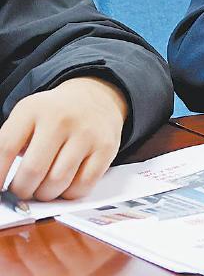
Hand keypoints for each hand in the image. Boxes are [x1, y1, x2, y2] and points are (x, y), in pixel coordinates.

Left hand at [0, 76, 128, 200]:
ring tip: (43, 188)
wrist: (96, 96)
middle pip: (33, 170)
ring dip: (45, 194)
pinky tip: (65, 185)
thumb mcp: (27, 116)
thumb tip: (1, 182)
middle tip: (22, 190)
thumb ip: (11, 144)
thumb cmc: (54, 115)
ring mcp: (86, 133)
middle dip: (22, 190)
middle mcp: (61, 119)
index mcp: (33, 109)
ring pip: (58, 181)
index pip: (6, 148)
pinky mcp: (106, 147)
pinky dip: (69, 194)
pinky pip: (83, 185)